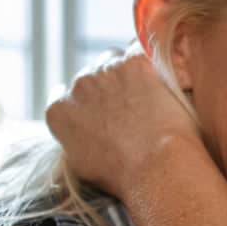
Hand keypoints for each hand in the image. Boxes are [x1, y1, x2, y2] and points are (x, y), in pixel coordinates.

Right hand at [45, 44, 204, 197]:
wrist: (156, 166)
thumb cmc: (125, 175)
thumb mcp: (84, 166)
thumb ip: (75, 140)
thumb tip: (81, 136)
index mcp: (59, 112)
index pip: (63, 95)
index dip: (87, 100)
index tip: (102, 107)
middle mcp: (78, 87)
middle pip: (92, 74)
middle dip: (110, 85)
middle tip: (135, 103)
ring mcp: (106, 71)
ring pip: (116, 59)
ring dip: (130, 71)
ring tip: (152, 94)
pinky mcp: (135, 62)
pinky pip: (143, 50)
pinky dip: (154, 61)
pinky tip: (166, 79)